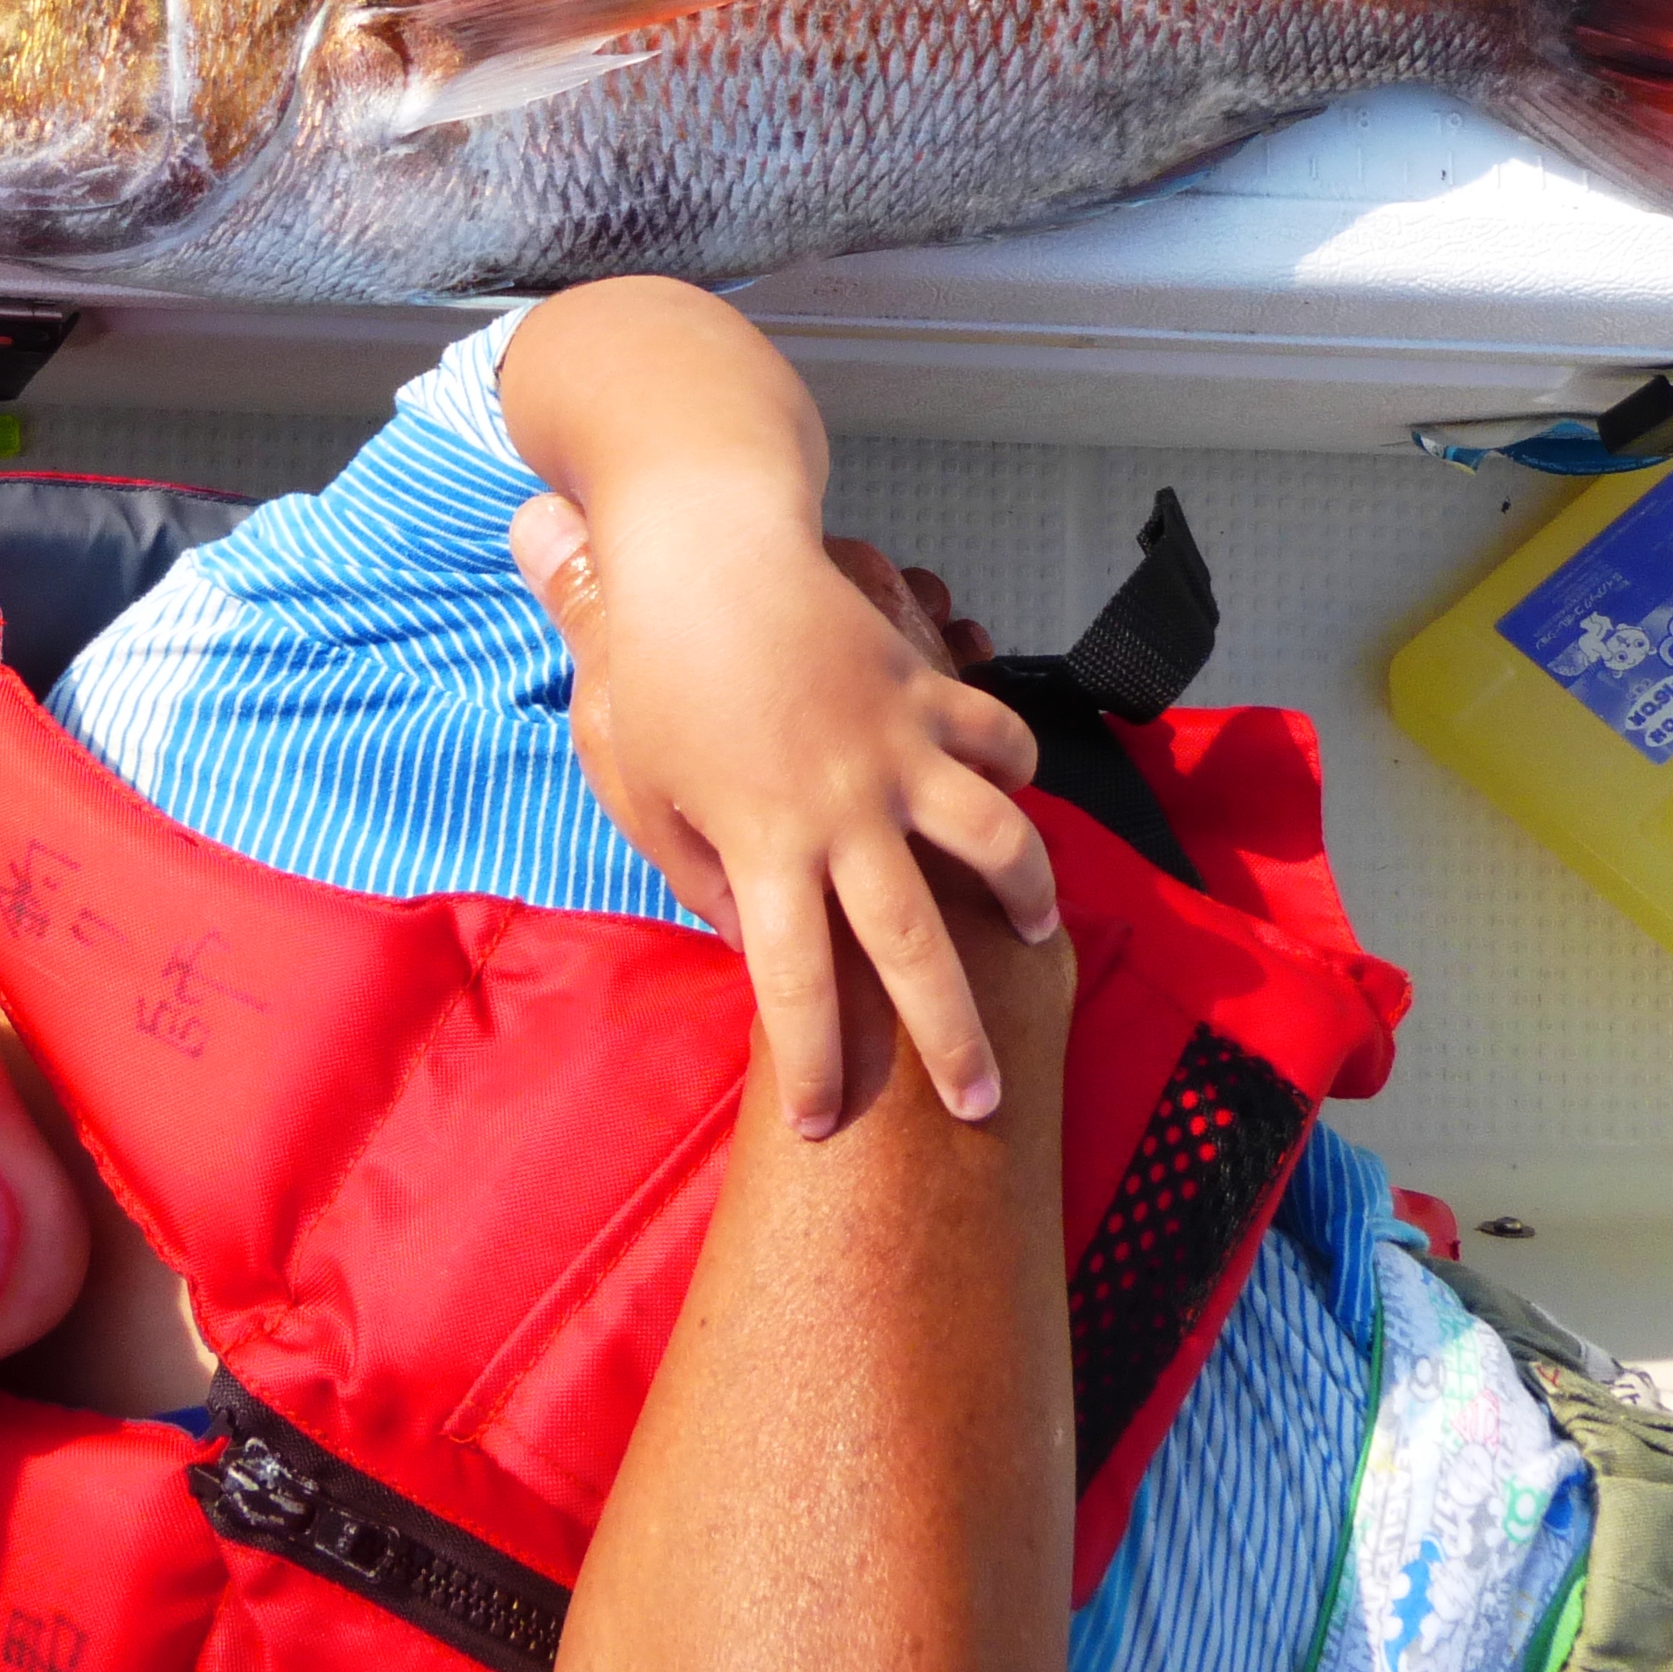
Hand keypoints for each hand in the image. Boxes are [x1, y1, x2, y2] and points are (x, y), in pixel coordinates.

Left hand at [511, 491, 1056, 1138]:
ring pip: (995, 840)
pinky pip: (998, 735)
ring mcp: (898, 748)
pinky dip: (1017, 765)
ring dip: (1024, 897)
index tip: (823, 1129)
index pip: (796, 987)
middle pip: (914, 948)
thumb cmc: (653, 668)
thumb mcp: (639, 786)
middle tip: (980, 1106)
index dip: (813, 1066)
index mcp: (762, 845)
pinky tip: (1017, 790)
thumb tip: (740, 936)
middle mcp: (844, 811)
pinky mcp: (926, 690)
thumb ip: (692, 873)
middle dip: (950, 1041)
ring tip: (1033, 935)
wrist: (704, 542)